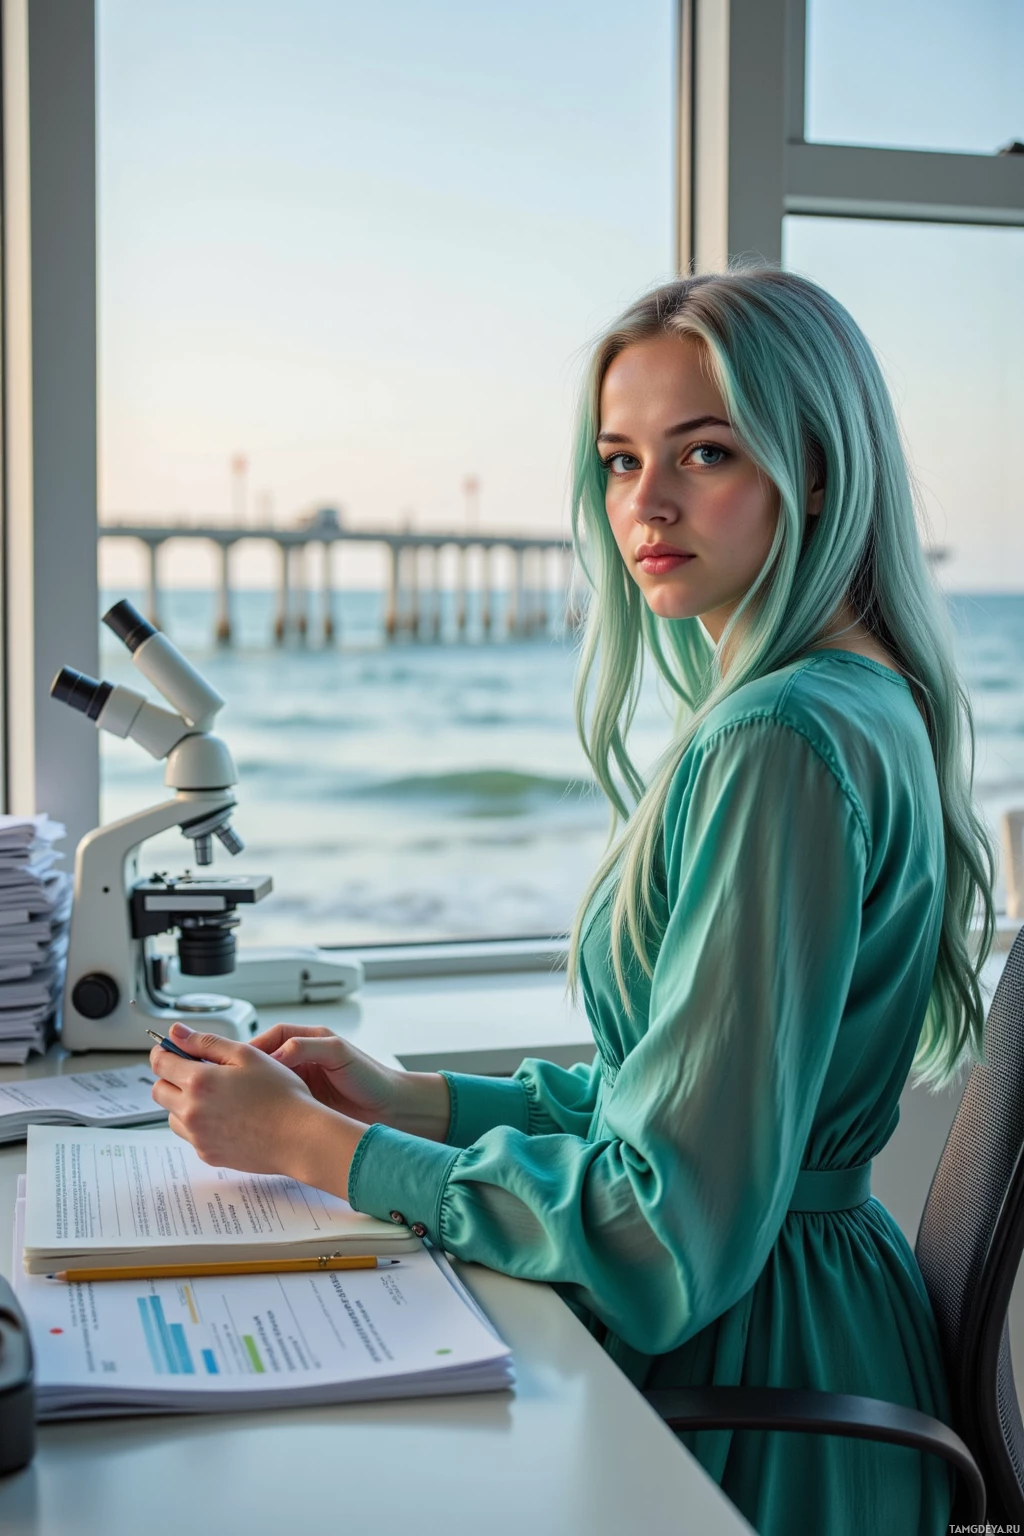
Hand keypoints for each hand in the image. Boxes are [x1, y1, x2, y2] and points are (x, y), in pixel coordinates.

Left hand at [149, 1021, 364, 1193]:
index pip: (160, 1063)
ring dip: (183, 1102)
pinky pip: (191, 1135)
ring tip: (217, 1097)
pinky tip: (228, 1116)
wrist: (299, 1137)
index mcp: (199, 1081)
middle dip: (171, 1077)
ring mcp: (198, 1136)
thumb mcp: (246, 1055)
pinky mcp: (208, 1154)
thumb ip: (206, 1042)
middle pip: (159, 1091)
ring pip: (173, 1115)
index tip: (174, 1049)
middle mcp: (191, 1111)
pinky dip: (200, 1124)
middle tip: (199, 1072)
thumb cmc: (280, 1093)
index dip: (164, 1052)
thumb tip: (176, 1032)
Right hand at [251, 1023, 450, 1141]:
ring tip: (241, 1101)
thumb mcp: (339, 1054)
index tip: (239, 1060)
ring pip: (268, 1084)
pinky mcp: (304, 1107)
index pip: (273, 1037)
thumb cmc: (372, 1077)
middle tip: (232, 1081)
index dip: (254, 1047)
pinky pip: (278, 1104)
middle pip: (265, 1061)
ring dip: (254, 1091)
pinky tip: (258, 1116)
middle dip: (247, 1070)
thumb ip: (309, 1047)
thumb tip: (280, 1052)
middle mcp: (303, 1061)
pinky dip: (266, 1109)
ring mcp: (302, 1085)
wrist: (391, 1110)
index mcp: (310, 1041)